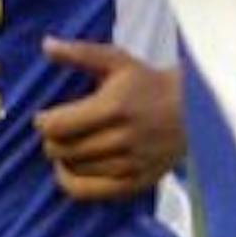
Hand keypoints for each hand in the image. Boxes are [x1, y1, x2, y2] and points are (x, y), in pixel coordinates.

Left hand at [34, 37, 185, 202]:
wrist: (192, 112)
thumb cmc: (147, 83)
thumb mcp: (116, 61)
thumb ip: (79, 53)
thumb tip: (46, 44)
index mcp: (114, 107)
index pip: (58, 126)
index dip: (43, 122)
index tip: (44, 117)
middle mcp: (122, 139)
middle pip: (62, 150)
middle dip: (51, 140)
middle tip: (57, 131)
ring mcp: (130, 164)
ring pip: (73, 170)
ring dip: (62, 158)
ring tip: (67, 144)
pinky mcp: (135, 183)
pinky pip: (88, 192)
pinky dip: (70, 182)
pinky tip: (69, 168)